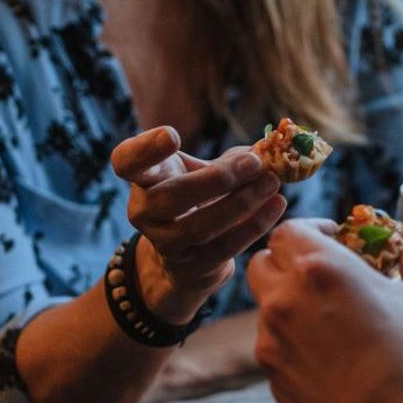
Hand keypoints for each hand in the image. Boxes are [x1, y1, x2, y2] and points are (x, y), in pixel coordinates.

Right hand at [113, 126, 284, 323]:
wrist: (188, 254)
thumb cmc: (198, 196)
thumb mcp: (203, 171)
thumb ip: (232, 158)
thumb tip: (271, 147)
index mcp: (143, 178)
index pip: (126, 162)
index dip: (144, 149)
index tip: (172, 136)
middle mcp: (143, 211)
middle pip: (172, 196)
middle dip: (218, 179)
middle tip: (256, 163)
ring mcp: (164, 242)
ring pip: (199, 226)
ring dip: (242, 202)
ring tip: (272, 182)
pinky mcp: (190, 267)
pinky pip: (224, 247)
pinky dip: (254, 225)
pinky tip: (276, 205)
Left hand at [247, 220, 402, 402]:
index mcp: (320, 270)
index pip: (290, 229)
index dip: (313, 228)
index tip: (337, 238)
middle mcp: (285, 301)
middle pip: (263, 263)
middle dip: (290, 261)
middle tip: (326, 273)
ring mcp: (272, 344)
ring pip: (268, 307)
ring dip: (292, 303)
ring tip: (335, 319)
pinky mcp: (273, 380)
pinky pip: (276, 347)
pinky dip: (296, 342)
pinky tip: (334, 358)